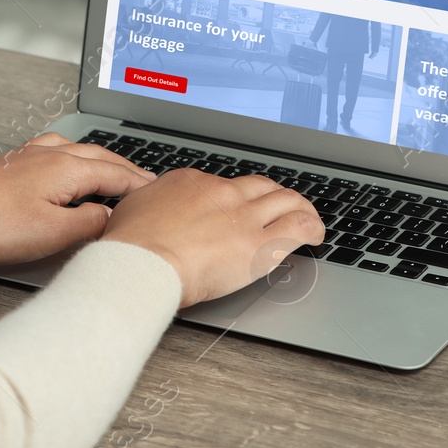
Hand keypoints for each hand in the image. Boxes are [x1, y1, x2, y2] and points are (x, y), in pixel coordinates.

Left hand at [0, 133, 153, 268]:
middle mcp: (51, 154)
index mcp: (67, 167)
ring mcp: (31, 155)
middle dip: (128, 170)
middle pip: (103, 158)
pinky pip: (58, 152)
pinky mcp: (14, 164)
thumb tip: (112, 217)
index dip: (142, 187)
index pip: (118, 174)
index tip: (161, 194)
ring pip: (80, 152)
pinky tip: (69, 164)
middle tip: (149, 184)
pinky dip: (76, 159)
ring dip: (103, 163)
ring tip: (117, 174)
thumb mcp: (52, 234)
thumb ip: (90, 224)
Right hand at [103, 169, 323, 307]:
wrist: (142, 264)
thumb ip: (152, 206)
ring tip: (306, 217)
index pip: (223, 184)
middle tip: (279, 207)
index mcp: (191, 183)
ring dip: (300, 207)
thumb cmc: (131, 247)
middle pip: (260, 186)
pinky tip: (316, 235)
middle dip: (273, 196)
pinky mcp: (260, 244)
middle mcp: (222, 193)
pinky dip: (314, 227)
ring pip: (287, 200)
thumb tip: (152, 209)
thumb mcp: (133, 211)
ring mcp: (243, 217)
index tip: (236, 208)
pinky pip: (299, 226)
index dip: (235, 197)